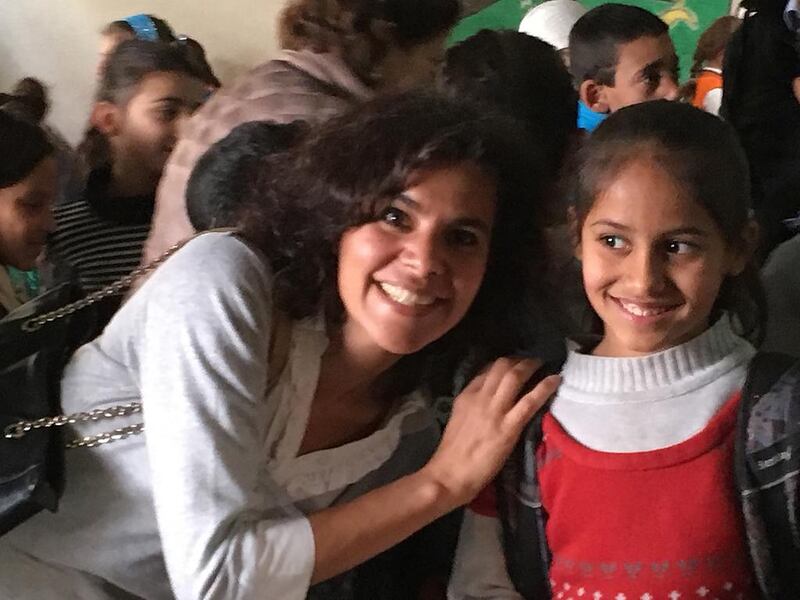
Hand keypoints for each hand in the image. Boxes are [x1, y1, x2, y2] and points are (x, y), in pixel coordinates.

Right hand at [421, 358, 559, 506]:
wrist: (450, 474)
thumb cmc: (453, 453)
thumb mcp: (458, 419)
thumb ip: (472, 405)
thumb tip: (488, 398)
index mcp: (466, 396)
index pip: (486, 370)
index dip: (502, 364)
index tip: (514, 363)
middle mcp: (480, 397)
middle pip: (501, 367)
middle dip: (518, 359)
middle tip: (530, 360)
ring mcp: (495, 411)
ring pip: (514, 377)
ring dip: (530, 366)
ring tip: (542, 363)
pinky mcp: (509, 427)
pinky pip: (530, 400)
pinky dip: (544, 387)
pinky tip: (555, 379)